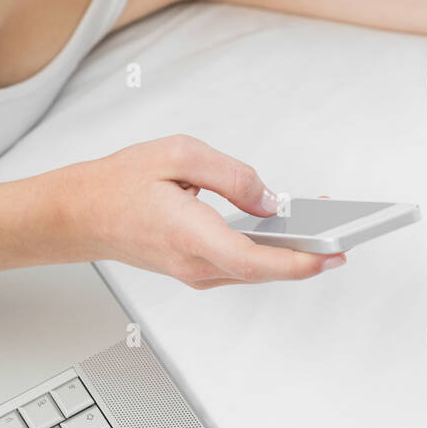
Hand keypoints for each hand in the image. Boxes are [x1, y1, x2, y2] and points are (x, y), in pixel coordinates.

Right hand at [57, 134, 345, 287]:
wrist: (79, 214)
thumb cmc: (121, 182)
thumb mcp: (179, 155)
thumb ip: (230, 175)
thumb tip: (269, 199)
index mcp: (189, 234)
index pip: (253, 259)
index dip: (297, 261)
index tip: (332, 253)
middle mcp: (194, 264)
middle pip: (263, 270)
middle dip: (308, 256)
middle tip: (347, 238)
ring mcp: (194, 272)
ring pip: (254, 270)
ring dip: (290, 254)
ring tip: (327, 230)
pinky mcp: (195, 269)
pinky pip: (241, 265)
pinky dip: (269, 252)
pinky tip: (288, 232)